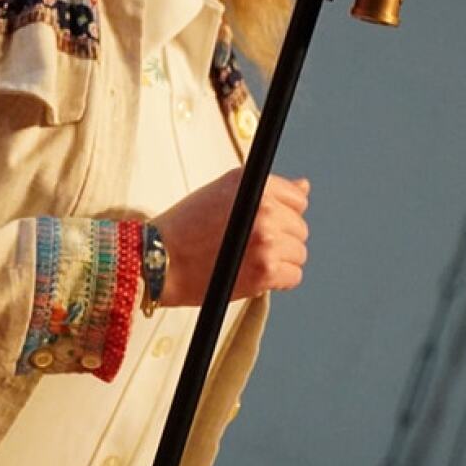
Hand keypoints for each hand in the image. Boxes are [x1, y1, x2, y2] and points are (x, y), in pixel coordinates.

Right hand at [154, 169, 309, 305]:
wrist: (160, 259)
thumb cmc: (187, 225)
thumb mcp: (224, 192)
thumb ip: (266, 190)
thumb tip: (305, 186)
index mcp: (253, 185)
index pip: (297, 198)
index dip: (284, 213)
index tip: (267, 223)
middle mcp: (263, 208)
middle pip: (300, 227)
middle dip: (282, 238)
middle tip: (252, 245)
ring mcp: (266, 239)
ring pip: (299, 253)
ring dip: (281, 260)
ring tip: (250, 260)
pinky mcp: (265, 270)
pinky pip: (294, 276)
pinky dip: (279, 280)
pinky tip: (254, 274)